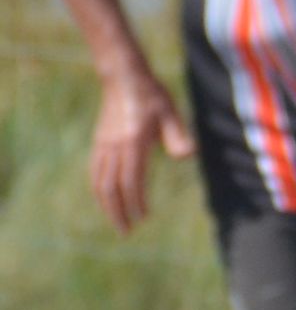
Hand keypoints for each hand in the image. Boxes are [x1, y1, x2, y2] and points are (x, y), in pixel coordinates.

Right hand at [89, 68, 192, 234]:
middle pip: (111, 188)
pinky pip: (94, 172)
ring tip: (116, 220)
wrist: (123, 77)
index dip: (136, 201)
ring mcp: (103, 145)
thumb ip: (178, 135)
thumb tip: (187, 156)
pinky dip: (99, 190)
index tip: (143, 218)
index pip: (132, 180)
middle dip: (118, 212)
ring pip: (99, 183)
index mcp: (133, 142)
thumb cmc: (152, 95)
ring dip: (107, 205)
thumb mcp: (170, 112)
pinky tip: (105, 198)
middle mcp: (114, 147)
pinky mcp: (99, 143)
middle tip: (126, 232)